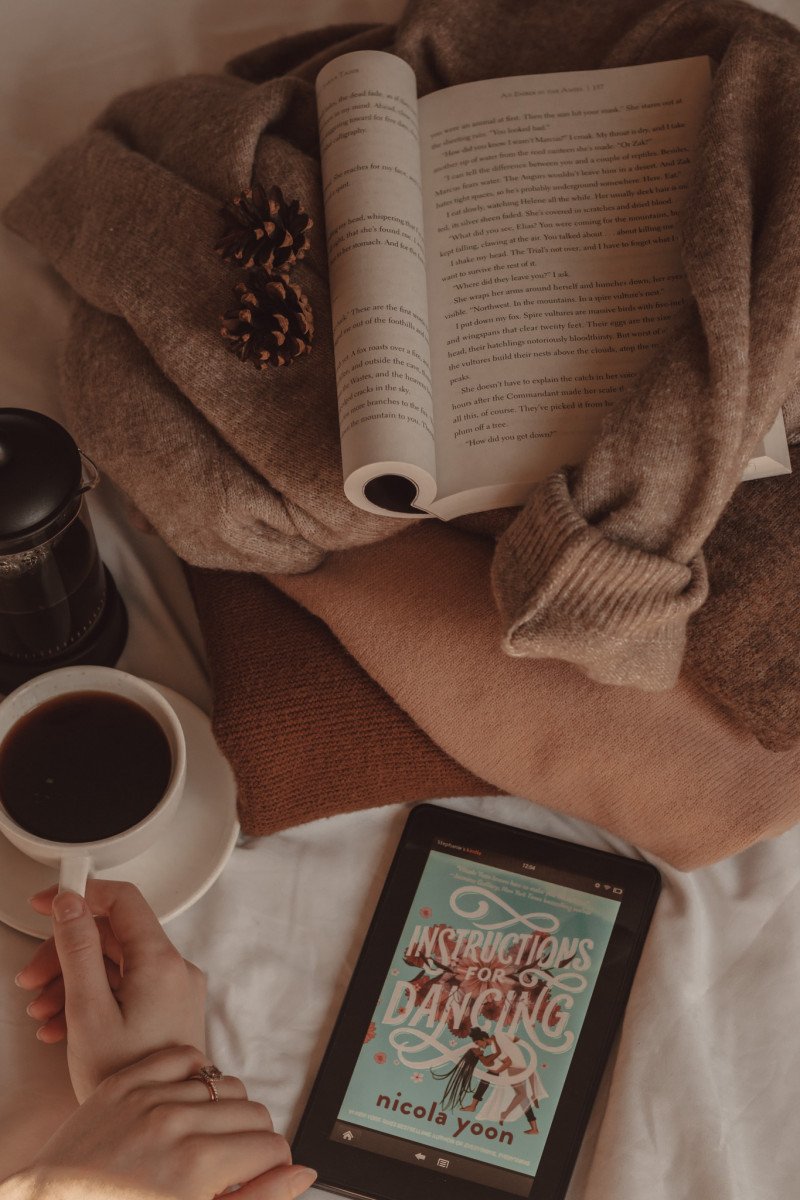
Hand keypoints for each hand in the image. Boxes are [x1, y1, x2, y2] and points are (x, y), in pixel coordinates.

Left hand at [6, 1046, 315, 1199]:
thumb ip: (257, 1199)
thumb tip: (303, 1171)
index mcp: (196, 1167)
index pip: (272, 1144)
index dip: (271, 1165)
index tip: (256, 1177)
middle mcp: (174, 1124)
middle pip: (253, 1111)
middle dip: (253, 1139)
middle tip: (231, 1163)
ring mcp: (146, 1098)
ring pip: (224, 1082)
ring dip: (225, 1109)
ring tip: (206, 1137)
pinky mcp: (122, 1083)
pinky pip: (181, 1057)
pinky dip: (193, 1075)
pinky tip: (186, 1103)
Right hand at [15, 881, 205, 1101]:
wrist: (157, 1125)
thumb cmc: (126, 1077)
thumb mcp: (89, 1011)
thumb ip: (78, 950)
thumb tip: (71, 903)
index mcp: (161, 961)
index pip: (123, 900)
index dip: (82, 894)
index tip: (48, 901)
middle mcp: (175, 969)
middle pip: (113, 936)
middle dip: (66, 952)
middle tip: (32, 977)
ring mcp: (173, 990)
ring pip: (115, 964)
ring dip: (72, 980)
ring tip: (42, 1012)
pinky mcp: (168, 1010)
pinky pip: (125, 988)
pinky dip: (92, 998)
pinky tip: (62, 1025)